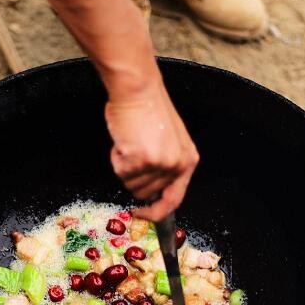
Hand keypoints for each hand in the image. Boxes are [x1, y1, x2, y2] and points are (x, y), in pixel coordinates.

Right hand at [105, 81, 198, 221]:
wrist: (138, 90)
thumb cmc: (149, 110)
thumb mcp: (169, 141)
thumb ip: (165, 166)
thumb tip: (151, 193)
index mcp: (187, 161)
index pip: (174, 200)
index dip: (155, 213)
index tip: (141, 214)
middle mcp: (176, 165)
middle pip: (146, 193)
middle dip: (134, 177)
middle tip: (134, 151)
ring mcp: (159, 163)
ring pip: (131, 184)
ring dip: (124, 166)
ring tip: (130, 142)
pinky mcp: (140, 159)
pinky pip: (119, 171)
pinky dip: (116, 158)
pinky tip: (123, 140)